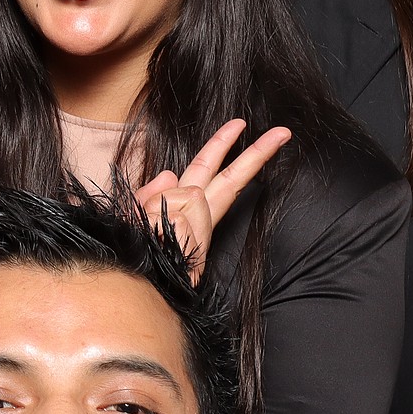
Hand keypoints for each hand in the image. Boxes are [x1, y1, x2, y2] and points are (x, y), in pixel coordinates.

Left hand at [133, 119, 290, 282]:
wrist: (130, 288)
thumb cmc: (131, 254)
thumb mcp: (131, 216)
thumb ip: (149, 193)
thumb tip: (169, 173)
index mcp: (184, 209)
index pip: (209, 171)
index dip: (224, 146)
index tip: (242, 125)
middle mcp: (197, 220)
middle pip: (229, 179)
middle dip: (255, 154)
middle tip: (282, 131)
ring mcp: (197, 234)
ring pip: (191, 195)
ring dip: (161, 208)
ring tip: (151, 233)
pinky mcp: (193, 246)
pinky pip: (175, 218)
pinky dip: (157, 224)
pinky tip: (158, 242)